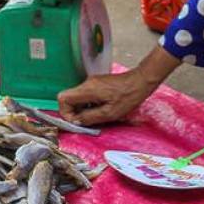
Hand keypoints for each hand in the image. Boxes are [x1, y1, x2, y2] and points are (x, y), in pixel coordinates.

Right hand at [57, 45, 180, 124]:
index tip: (77, 121)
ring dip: (82, 109)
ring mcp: (92, 82)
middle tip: (86, 122)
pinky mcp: (97, 83)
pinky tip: (101, 110)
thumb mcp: (109, 113)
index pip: (63, 98)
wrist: (141, 81)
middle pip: (69, 98)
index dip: (65, 113)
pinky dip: (89, 104)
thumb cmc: (128, 97)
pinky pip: (86, 95)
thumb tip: (77, 121)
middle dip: (74, 112)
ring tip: (96, 116)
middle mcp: (86, 83)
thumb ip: (90, 118)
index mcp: (87, 89)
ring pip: (77, 97)